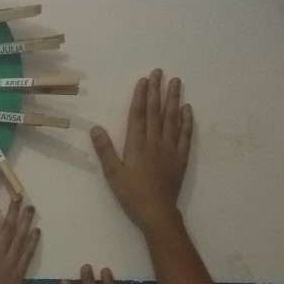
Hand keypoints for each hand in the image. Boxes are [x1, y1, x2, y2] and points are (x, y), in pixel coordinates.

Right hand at [91, 69, 191, 231]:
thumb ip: (105, 150)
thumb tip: (96, 128)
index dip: (140, 96)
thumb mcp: (113, 174)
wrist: (157, 210)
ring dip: (173, 99)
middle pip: (156, 111)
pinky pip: (185, 134)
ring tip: (176, 82)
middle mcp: (155, 141)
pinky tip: (187, 109)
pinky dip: (187, 120)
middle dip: (157, 91)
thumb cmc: (132, 194)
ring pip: (172, 118)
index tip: (144, 80)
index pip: (138, 114)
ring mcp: (170, 147)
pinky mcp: (181, 156)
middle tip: (160, 72)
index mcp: (137, 144)